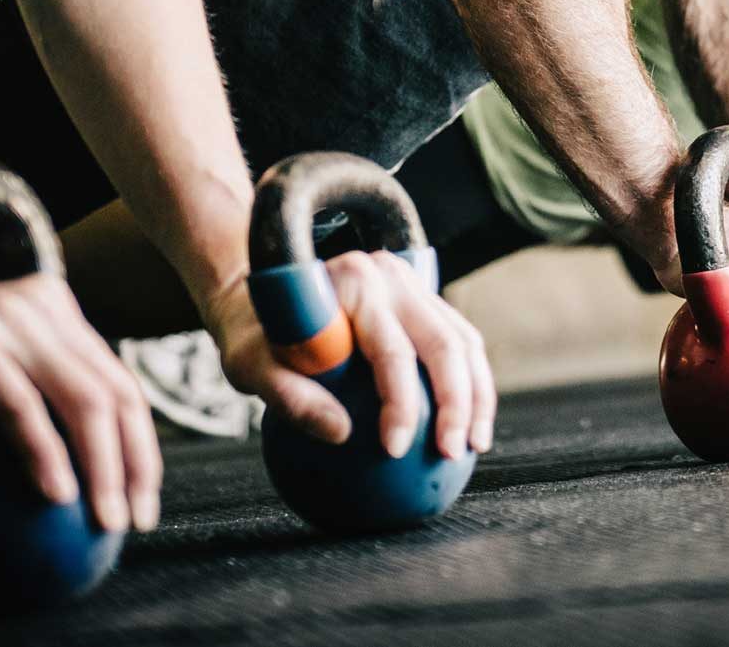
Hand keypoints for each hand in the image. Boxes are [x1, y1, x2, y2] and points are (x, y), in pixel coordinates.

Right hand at [0, 274, 162, 533]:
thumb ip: (40, 404)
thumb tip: (95, 484)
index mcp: (56, 313)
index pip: (120, 384)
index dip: (142, 449)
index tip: (145, 503)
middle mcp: (38, 304)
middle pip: (111, 393)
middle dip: (131, 464)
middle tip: (129, 521)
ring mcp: (2, 314)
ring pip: (79, 397)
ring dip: (100, 466)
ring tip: (102, 517)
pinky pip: (17, 403)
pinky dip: (42, 450)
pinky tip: (56, 491)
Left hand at [206, 251, 494, 461]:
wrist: (268, 295)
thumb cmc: (255, 337)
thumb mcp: (251, 368)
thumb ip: (291, 397)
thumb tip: (341, 434)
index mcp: (355, 282)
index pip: (392, 350)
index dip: (402, 403)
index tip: (395, 450)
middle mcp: (393, 276)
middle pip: (444, 344)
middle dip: (457, 403)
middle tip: (450, 454)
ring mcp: (414, 286)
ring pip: (464, 342)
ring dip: (477, 397)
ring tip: (474, 447)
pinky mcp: (424, 302)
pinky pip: (459, 344)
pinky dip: (471, 386)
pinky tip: (466, 430)